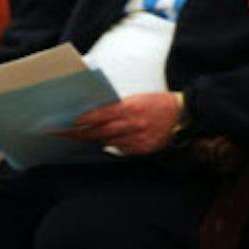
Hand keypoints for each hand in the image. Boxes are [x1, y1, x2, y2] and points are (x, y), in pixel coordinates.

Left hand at [62, 91, 181, 155]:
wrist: (183, 115)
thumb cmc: (158, 103)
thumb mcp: (136, 99)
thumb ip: (116, 107)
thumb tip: (94, 114)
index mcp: (130, 108)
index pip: (99, 116)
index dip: (82, 121)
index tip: (69, 123)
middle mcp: (132, 124)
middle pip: (99, 132)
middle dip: (80, 134)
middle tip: (65, 134)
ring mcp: (137, 138)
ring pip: (108, 142)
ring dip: (97, 139)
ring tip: (85, 136)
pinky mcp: (142, 149)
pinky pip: (121, 149)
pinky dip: (114, 145)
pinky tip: (112, 140)